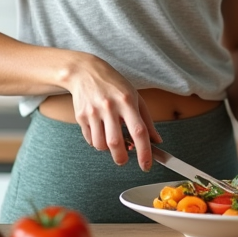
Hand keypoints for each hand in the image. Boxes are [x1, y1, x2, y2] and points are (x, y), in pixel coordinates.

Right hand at [65, 54, 162, 170]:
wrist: (85, 71)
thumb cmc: (113, 84)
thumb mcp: (134, 97)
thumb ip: (147, 120)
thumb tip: (156, 141)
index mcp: (126, 101)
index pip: (139, 131)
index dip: (144, 152)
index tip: (146, 165)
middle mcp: (109, 107)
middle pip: (115, 143)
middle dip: (121, 158)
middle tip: (124, 159)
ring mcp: (93, 112)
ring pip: (100, 144)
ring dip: (108, 149)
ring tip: (111, 140)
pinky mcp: (81, 116)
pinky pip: (90, 139)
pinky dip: (97, 141)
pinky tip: (101, 131)